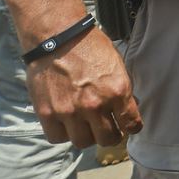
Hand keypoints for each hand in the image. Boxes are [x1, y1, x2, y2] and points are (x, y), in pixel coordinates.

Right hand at [24, 25, 142, 147]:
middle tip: (108, 130)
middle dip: (110, 136)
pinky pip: (58, 137)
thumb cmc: (89, 46)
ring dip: (86, 136)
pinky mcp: (47, 114)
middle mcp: (95, 105)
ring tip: (85, 126)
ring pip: (83, 142)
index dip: (131, 127)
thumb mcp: (116, 64)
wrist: (57, 36)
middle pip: (107, 139)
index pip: (131, 124)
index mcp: (117, 90)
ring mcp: (70, 111)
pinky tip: (66, 123)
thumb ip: (122, 89)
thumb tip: (128, 108)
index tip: (128, 127)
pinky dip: (63, 133)